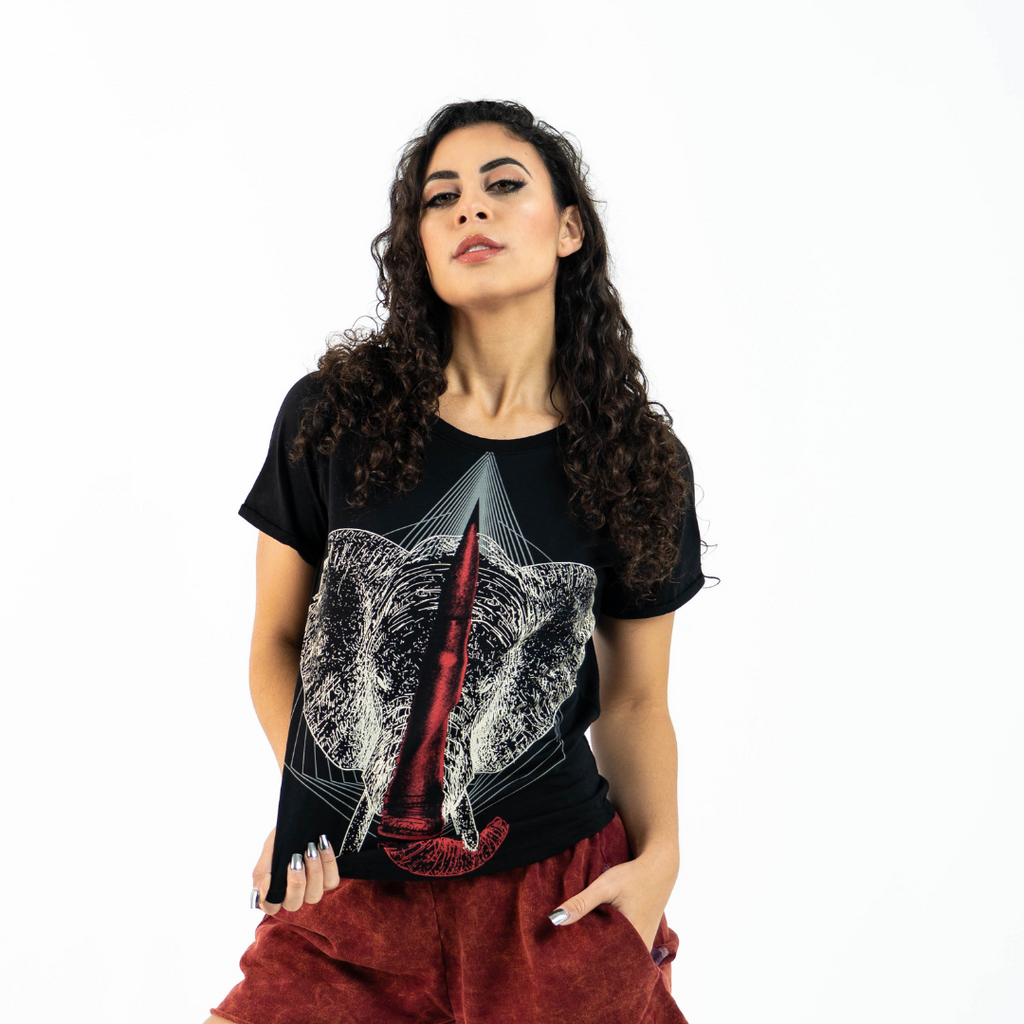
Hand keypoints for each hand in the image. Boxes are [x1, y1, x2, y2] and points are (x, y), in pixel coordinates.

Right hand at [252, 826, 341, 913]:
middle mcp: (293, 894)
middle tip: (296, 858)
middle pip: (294, 903)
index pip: (271, 907)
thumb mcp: (270, 850)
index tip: (276, 875)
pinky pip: (331, 881)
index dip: (273, 898)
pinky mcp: (328, 880)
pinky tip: (323, 845)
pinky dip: (328, 862)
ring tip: (310, 849)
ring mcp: (312, 888)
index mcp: (274, 889)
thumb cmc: (283, 837)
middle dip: (296, 882)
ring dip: (313, 871)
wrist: (304, 819)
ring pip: (314, 895)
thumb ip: (262, 873)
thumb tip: (258, 898)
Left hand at [547, 851, 675, 951]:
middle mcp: (642, 948)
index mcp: (634, 941)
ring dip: (600, 951)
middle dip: (590, 958)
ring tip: (579, 947)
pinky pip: (624, 949)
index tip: (565, 956)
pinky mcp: (642, 939)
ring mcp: (644, 945)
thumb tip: (554, 920)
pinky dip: (610, 944)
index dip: (584, 961)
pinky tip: (595, 937)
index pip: (604, 962)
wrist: (658, 868)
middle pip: (610, 962)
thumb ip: (581, 903)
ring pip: (617, 956)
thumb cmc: (632, 876)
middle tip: (568, 954)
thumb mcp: (605, 886)